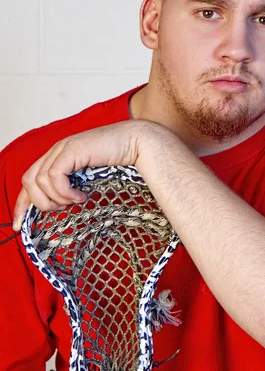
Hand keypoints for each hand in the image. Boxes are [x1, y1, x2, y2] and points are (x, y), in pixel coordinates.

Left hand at [12, 120, 166, 230]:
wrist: (137, 144)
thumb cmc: (120, 163)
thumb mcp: (90, 181)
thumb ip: (74, 189)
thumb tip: (62, 209)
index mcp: (59, 157)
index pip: (29, 180)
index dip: (22, 204)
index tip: (20, 226)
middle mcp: (57, 151)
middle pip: (28, 181)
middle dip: (40, 203)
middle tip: (62, 209)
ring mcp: (63, 148)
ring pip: (39, 181)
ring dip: (58, 198)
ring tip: (77, 200)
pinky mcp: (72, 150)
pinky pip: (54, 177)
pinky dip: (65, 192)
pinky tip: (81, 195)